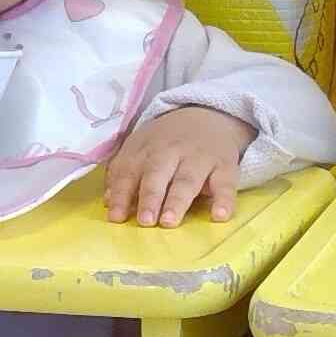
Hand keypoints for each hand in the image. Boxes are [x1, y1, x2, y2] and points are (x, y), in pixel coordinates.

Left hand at [105, 106, 255, 226]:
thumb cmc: (167, 141)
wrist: (209, 114)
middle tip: (145, 221)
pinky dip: (224, 200)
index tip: (116, 217)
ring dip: (177, 201)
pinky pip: (226, 184)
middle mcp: (170, 152)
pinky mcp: (225, 166)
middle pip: (157, 174)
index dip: (122, 194)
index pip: (129, 171)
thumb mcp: (140, 147)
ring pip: (187, 180)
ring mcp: (199, 159)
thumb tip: (109, 202)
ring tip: (169, 222)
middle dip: (150, 197)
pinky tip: (219, 216)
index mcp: (145, 149)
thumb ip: (123, 173)